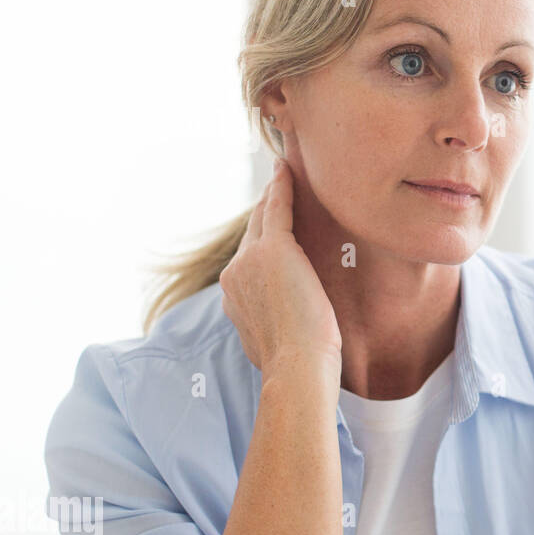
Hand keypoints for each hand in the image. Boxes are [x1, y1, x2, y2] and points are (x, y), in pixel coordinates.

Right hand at [218, 159, 342, 378]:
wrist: (298, 366)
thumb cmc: (299, 364)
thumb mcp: (274, 343)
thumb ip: (270, 326)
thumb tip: (281, 328)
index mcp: (234, 298)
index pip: (248, 259)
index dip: (260, 241)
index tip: (270, 227)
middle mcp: (234, 274)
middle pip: (252, 233)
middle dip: (264, 211)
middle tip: (276, 186)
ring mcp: (250, 260)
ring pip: (263, 218)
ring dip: (273, 193)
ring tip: (283, 173)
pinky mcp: (274, 250)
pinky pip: (278, 208)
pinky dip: (282, 186)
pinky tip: (287, 168)